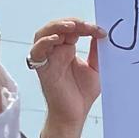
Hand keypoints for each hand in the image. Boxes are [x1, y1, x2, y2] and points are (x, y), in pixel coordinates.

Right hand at [31, 20, 103, 137]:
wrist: (74, 115)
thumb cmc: (82, 94)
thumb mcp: (95, 68)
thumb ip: (96, 51)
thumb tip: (101, 34)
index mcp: (68, 49)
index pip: (72, 29)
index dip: (85, 26)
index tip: (101, 31)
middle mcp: (56, 51)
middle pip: (56, 27)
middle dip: (72, 23)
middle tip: (87, 26)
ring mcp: (48, 58)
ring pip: (43, 34)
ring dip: (56, 27)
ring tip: (71, 27)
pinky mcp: (42, 68)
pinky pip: (36, 51)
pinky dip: (44, 43)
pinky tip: (57, 40)